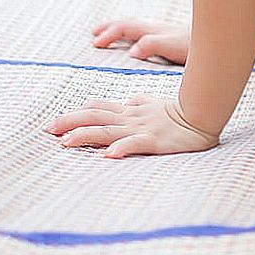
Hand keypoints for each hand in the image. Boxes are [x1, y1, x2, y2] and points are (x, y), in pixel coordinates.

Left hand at [44, 94, 218, 157]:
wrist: (206, 112)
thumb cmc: (183, 111)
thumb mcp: (158, 104)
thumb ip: (142, 102)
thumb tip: (130, 99)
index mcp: (132, 111)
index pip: (99, 109)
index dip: (77, 113)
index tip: (56, 121)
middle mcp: (132, 119)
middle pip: (96, 118)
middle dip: (71, 123)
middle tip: (48, 130)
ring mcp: (143, 129)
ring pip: (109, 131)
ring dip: (87, 135)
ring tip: (66, 142)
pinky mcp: (156, 141)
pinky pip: (137, 144)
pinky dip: (122, 148)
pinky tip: (109, 155)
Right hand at [91, 18, 190, 64]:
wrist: (220, 41)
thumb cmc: (196, 46)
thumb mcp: (174, 47)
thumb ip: (154, 45)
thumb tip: (133, 50)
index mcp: (154, 30)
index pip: (126, 28)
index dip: (110, 34)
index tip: (96, 44)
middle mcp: (156, 29)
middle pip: (128, 24)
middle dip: (110, 28)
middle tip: (94, 35)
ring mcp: (163, 33)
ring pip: (136, 27)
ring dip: (119, 29)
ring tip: (104, 34)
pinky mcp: (169, 39)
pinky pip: (144, 33)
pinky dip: (132, 35)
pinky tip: (133, 42)